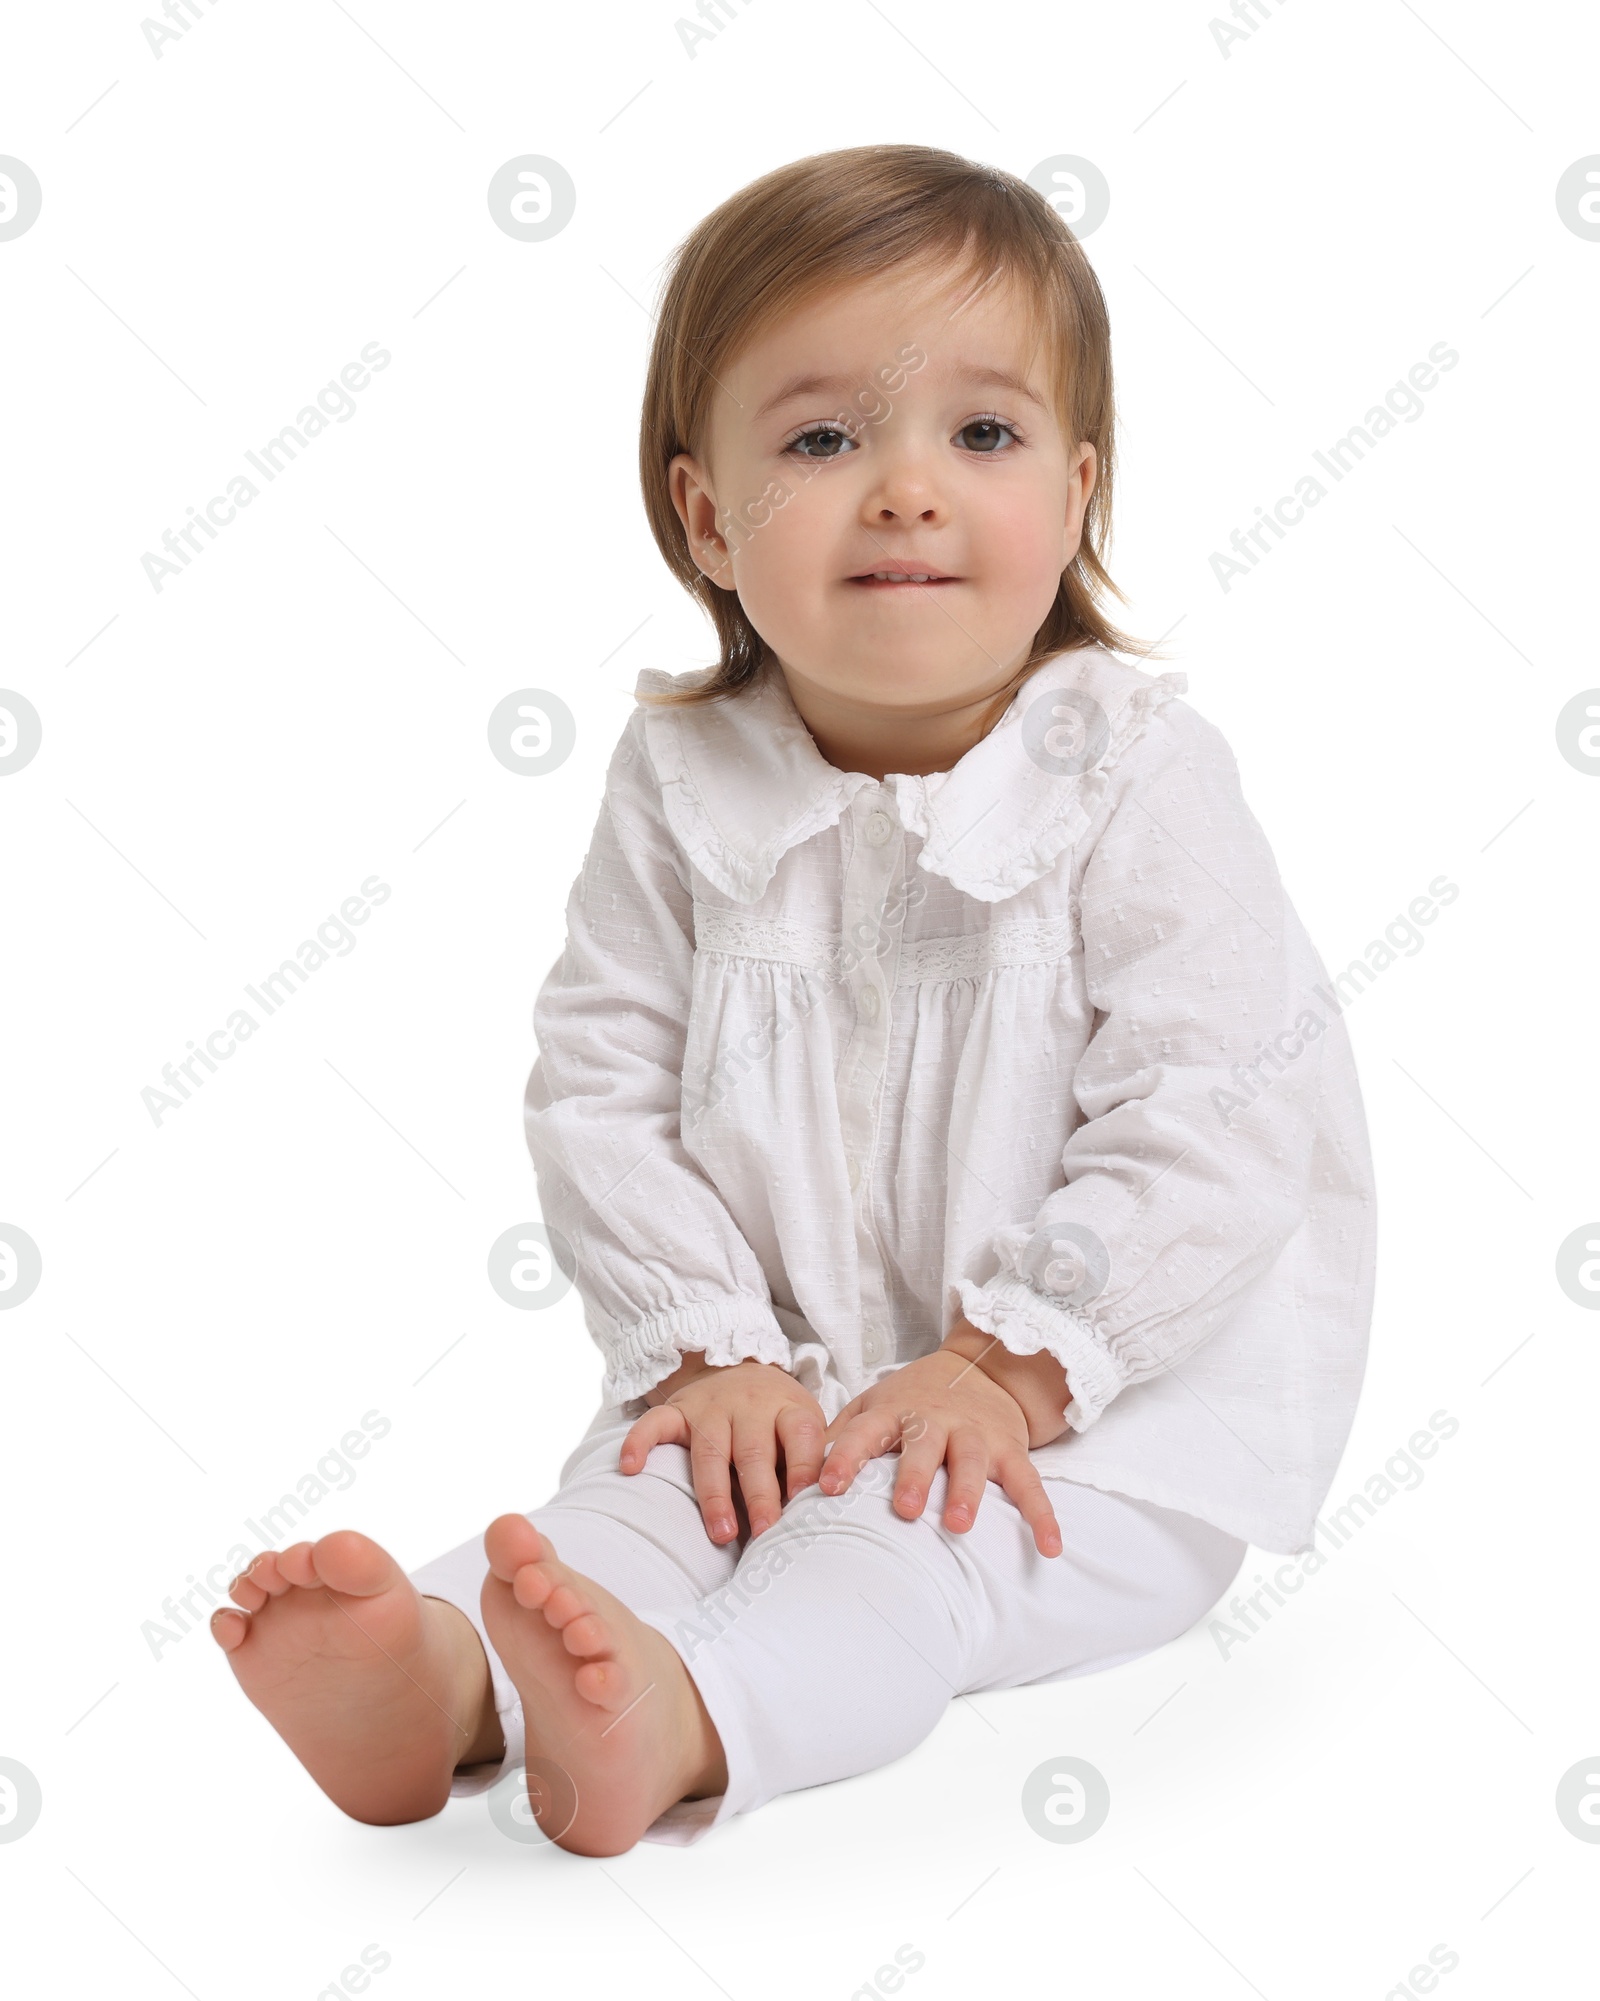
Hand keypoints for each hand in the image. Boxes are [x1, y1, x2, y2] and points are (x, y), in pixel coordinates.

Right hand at [619, 1354, 826, 1545]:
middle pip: (754, 1451)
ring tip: (721, 1532)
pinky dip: (640, 1442)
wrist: (740, 1367)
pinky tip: (631, 1467)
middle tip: (765, 1531)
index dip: (805, 1467)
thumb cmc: (778, 1416)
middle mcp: (749, 1405)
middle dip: (760, 1494)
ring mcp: (710, 1407)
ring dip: (715, 1494)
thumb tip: (820, 1512)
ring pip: (710, 1451)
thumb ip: (811, 1461)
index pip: (801, 1436)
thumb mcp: (804, 1427)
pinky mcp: (678, 1410)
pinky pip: (655, 1424)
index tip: (808, 1500)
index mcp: (788, 1408)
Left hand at [818, 1334, 1067, 1556]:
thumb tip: (793, 1477)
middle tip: (905, 1510)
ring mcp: (975, 1434)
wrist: (982, 1366)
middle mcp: (934, 1421)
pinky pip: (1029, 1484)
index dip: (846, 1457)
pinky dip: (1042, 1515)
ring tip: (959, 1526)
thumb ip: (838, 1437)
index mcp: (893, 1412)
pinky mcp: (1011, 1449)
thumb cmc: (912, 1400)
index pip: (864, 1433)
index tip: (827, 1487)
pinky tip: (1048, 1547)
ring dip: (968, 1492)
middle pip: (924, 1446)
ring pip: (973, 1461)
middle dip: (915, 1477)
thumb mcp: (871, 1406)